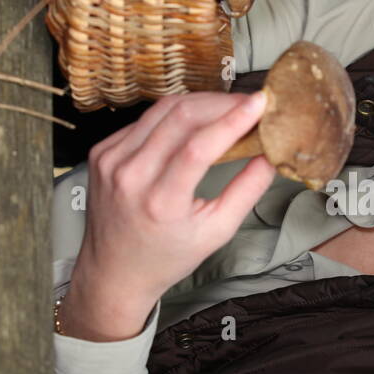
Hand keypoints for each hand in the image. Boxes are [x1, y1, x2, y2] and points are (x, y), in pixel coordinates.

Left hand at [61, 91, 275, 341]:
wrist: (115, 270)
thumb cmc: (167, 256)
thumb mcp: (217, 231)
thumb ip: (248, 190)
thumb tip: (271, 154)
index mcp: (160, 203)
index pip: (198, 147)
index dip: (232, 119)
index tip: (259, 104)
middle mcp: (130, 177)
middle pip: (181, 117)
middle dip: (221, 103)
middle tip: (247, 104)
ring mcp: (111, 161)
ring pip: (162, 109)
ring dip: (200, 103)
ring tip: (226, 109)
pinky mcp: (102, 151)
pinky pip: (145, 120)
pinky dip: (174, 116)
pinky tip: (192, 124)